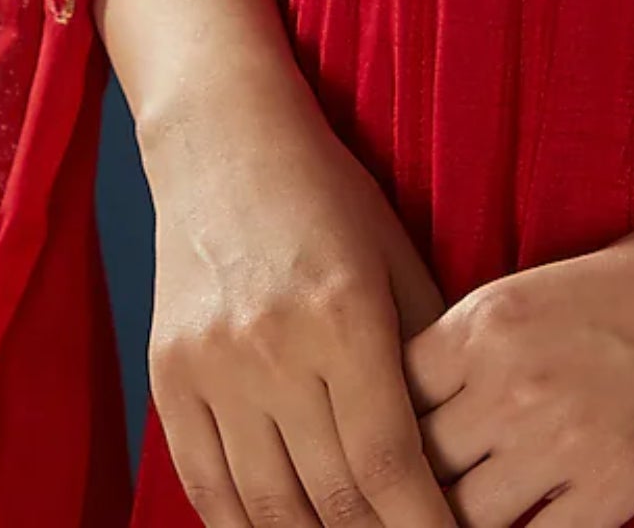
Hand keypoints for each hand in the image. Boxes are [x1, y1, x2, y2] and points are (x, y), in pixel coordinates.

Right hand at [139, 63, 454, 526]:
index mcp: (345, 316)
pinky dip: (245, 526)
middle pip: (331, 496)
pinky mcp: (170, 380)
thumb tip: (463, 440)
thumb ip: (428, 350)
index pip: (390, 461)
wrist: (224, 143)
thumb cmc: (329, 195)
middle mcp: (275, 351)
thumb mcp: (397, 256)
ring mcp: (213, 370)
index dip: (424, 526)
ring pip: (267, 507)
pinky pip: (205, 486)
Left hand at [402, 188, 633, 527]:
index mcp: (489, 316)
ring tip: (461, 524)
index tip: (388, 459)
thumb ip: (492, 344)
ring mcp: (564, 435)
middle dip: (413, 492)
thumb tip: (441, 405)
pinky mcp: (621, 484)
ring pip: (462, 521)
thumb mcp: (556, 283)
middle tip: (417, 505)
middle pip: (416, 467)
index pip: (390, 397)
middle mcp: (511, 376)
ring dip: (463, 524)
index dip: (383, 435)